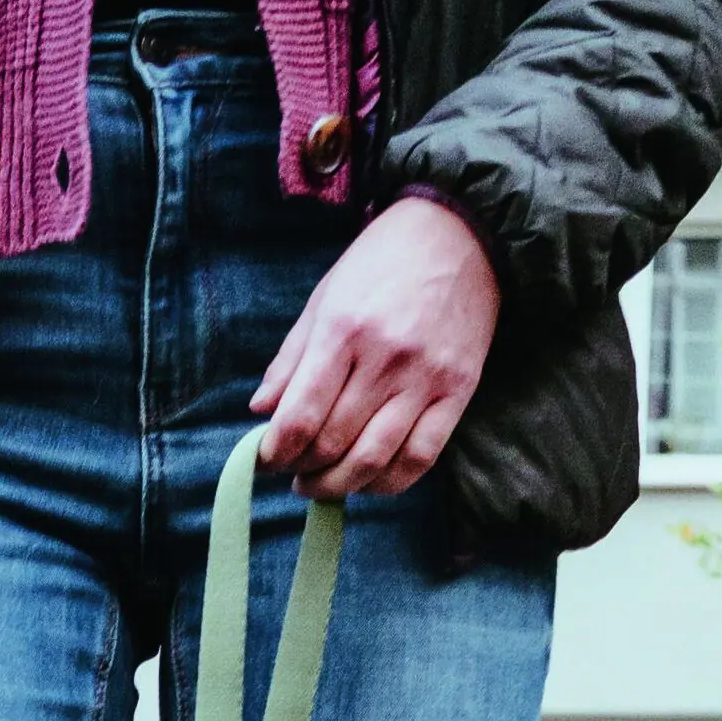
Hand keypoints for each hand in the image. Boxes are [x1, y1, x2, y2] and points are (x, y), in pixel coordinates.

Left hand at [253, 194, 499, 500]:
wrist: (461, 234)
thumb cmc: (383, 263)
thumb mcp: (325, 297)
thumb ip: (291, 358)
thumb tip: (260, 410)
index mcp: (343, 329)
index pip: (299, 417)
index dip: (274, 452)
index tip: (265, 459)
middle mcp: (385, 358)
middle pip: (332, 444)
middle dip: (301, 469)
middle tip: (292, 470)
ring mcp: (425, 378)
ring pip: (373, 460)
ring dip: (337, 486)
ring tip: (320, 484)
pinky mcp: (458, 391)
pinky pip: (420, 458)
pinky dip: (387, 483)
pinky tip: (367, 480)